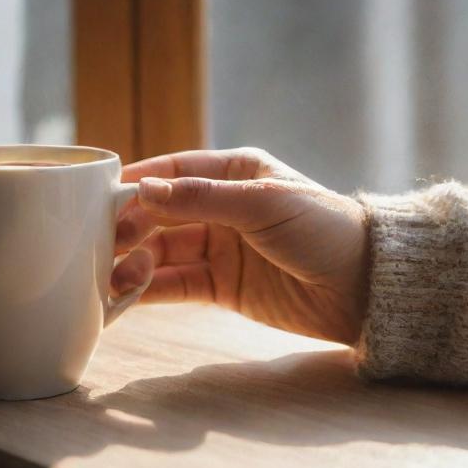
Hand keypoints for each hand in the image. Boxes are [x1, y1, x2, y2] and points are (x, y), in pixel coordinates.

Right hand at [112, 148, 368, 345]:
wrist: (366, 290)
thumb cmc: (323, 230)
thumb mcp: (263, 204)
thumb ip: (201, 199)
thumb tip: (142, 189)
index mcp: (234, 173)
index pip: (173, 171)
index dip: (137, 182)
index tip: (100, 196)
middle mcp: (221, 208)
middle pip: (160, 214)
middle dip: (130, 227)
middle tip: (105, 243)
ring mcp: (219, 249)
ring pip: (162, 252)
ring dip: (135, 261)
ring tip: (115, 275)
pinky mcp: (222, 287)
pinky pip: (175, 285)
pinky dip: (149, 290)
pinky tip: (125, 295)